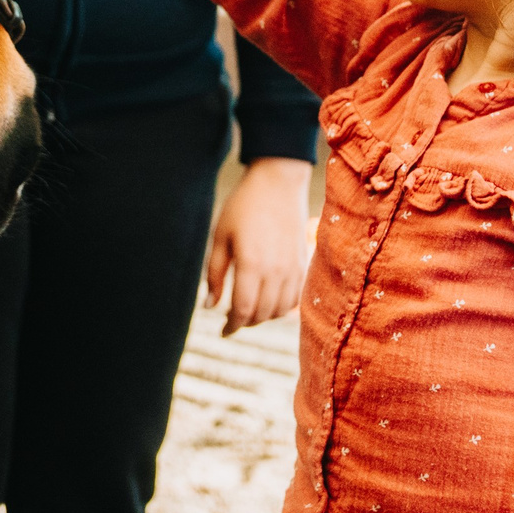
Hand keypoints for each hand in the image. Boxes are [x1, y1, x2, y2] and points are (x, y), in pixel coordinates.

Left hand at [205, 157, 311, 335]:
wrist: (279, 182)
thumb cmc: (243, 207)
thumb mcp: (220, 237)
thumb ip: (215, 274)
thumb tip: (210, 306)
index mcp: (252, 264)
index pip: (243, 310)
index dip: (232, 326)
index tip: (223, 330)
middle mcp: (276, 270)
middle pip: (262, 314)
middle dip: (245, 322)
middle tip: (232, 319)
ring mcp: (293, 268)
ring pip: (280, 310)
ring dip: (264, 317)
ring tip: (249, 310)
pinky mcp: (303, 263)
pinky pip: (295, 298)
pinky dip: (281, 307)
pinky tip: (269, 300)